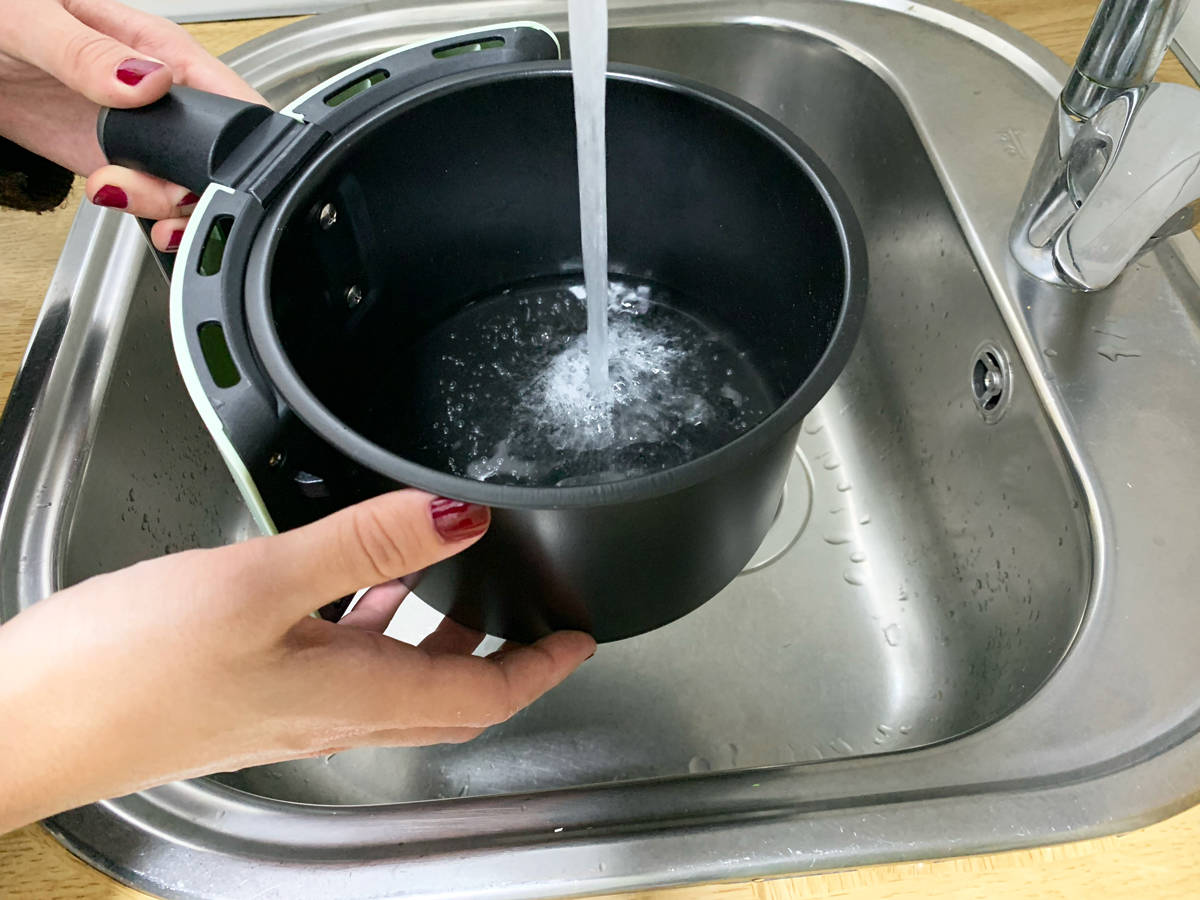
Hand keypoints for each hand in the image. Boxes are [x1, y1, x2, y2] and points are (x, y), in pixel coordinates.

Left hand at [0, 0, 264, 249]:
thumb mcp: (34, 20)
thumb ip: (91, 52)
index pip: (231, 102)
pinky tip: (116, 202)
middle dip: (194, 188)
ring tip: (115, 191)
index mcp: (161, 50)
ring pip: (191, 187)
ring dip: (165, 208)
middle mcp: (162, 96)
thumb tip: (151, 79)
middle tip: (142, 186)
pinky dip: (147, 216)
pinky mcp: (119, 161)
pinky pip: (155, 199)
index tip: (192, 165)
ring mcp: (143, 133)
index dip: (232, 144)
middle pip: (220, 158)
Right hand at [0, 490, 594, 832]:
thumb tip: (460, 520)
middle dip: (499, 655)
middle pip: (446, 695)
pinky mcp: (242, 694)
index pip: (482, 696)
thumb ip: (366, 544)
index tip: (580, 638)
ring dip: (434, 637)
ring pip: (393, 679)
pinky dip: (367, 625)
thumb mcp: (261, 584)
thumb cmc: (125, 671)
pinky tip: (345, 588)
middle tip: (530, 615)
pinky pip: (336, 663)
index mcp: (354, 697)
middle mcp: (329, 716)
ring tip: (451, 586)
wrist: (18, 728)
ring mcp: (284, 710)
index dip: (541, 667)